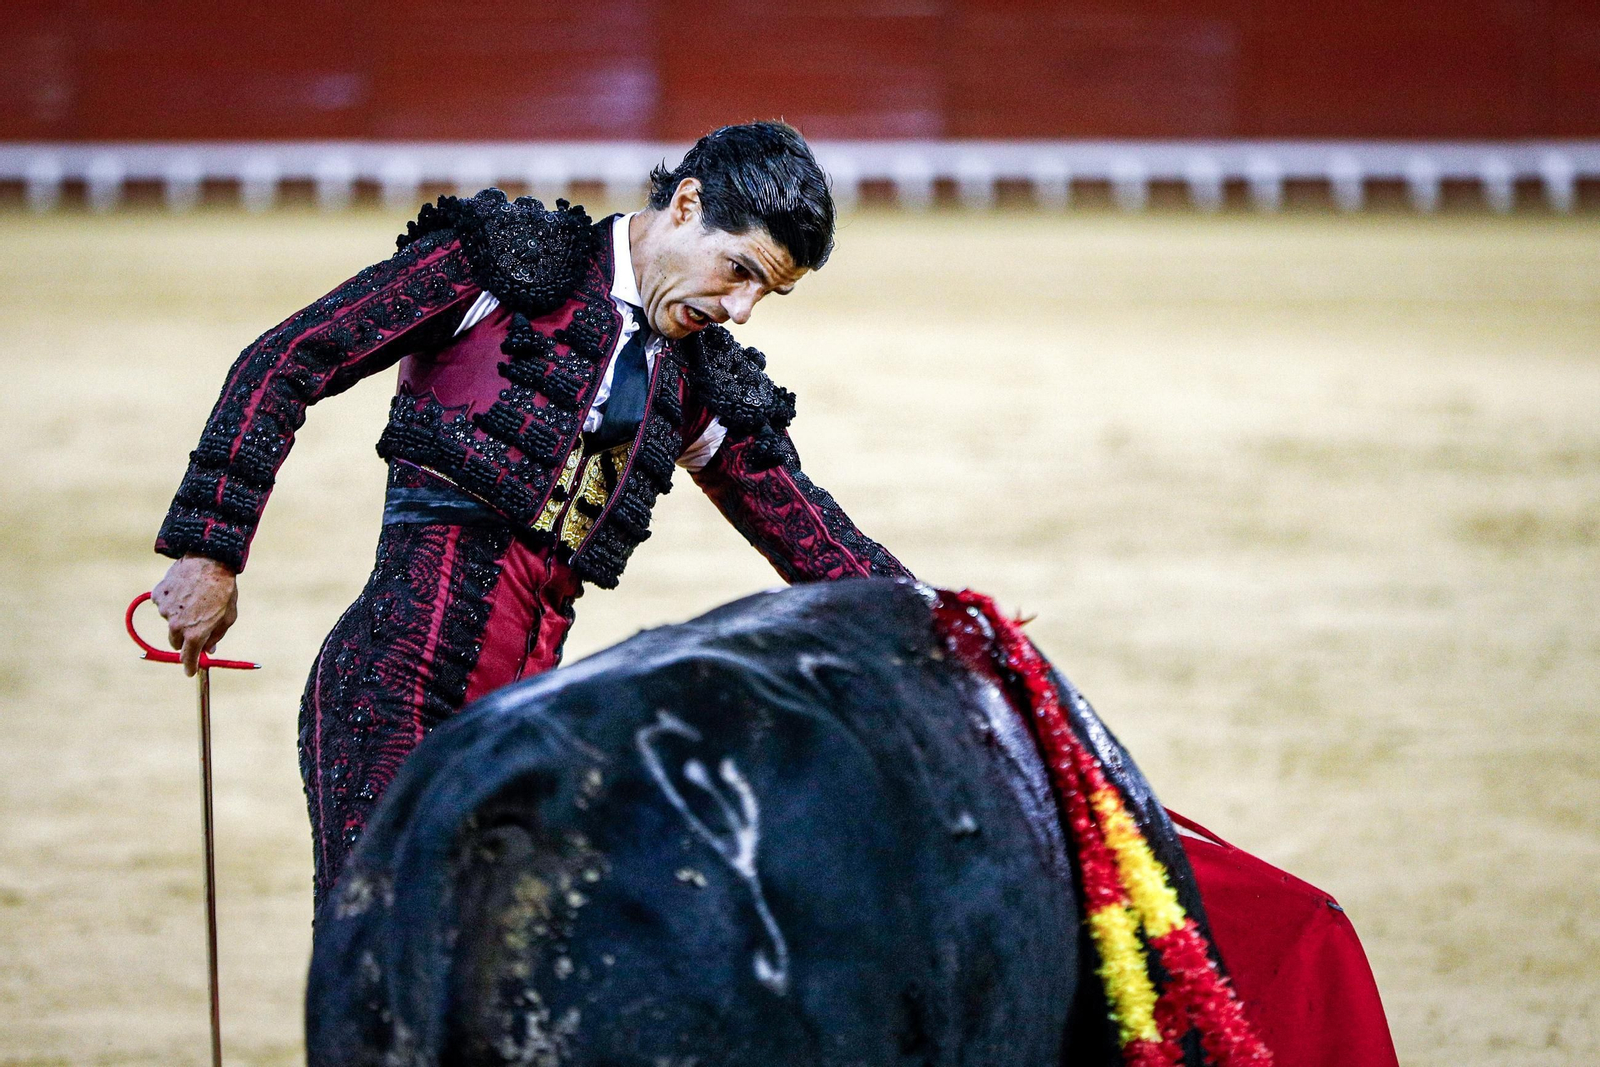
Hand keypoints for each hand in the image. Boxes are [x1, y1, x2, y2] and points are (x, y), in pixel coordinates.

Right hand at [152, 554, 238, 675]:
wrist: (209, 561)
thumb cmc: (223, 590)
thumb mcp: (228, 617)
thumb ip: (216, 636)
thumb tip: (209, 650)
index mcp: (195, 633)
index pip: (188, 658)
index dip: (189, 666)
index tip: (190, 671)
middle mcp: (177, 625)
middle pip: (175, 642)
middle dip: (185, 638)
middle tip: (195, 626)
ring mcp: (165, 610)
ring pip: (170, 621)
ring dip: (179, 615)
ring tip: (194, 599)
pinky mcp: (158, 596)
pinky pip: (164, 604)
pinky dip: (172, 601)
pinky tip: (184, 590)